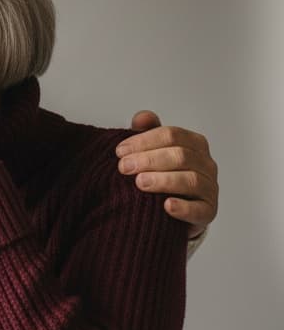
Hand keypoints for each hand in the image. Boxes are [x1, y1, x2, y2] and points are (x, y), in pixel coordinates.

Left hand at [116, 112, 218, 237]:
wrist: (173, 206)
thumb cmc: (162, 172)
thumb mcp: (152, 149)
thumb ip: (147, 132)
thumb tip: (142, 118)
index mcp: (194, 143)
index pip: (171, 135)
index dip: (144, 141)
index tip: (120, 151)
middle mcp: (206, 164)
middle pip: (180, 156)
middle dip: (149, 160)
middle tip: (124, 167)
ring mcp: (209, 188)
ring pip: (191, 180)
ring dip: (163, 180)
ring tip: (140, 182)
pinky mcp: (208, 212)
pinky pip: (200, 210)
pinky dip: (184, 208)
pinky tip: (167, 206)